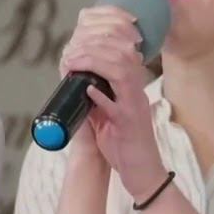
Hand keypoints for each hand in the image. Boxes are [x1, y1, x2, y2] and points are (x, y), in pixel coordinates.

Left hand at [60, 6, 168, 198]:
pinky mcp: (130, 125)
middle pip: (122, 56)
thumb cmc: (124, 144)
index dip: (102, 40)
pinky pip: (117, 106)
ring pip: (121, 73)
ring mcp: (134, 107)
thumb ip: (96, 97)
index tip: (77, 42)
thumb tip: (75, 81)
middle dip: (94, 47)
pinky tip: (88, 89)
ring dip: (95, 64)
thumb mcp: (107, 114)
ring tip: (74, 63)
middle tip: (71, 52)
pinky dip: (101, 96)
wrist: (141, 172)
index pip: (122, 52)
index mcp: (131, 87)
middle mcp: (136, 92)